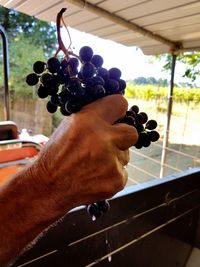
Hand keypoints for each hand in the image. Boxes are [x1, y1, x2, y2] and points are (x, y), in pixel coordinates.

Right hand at [30, 94, 137, 213]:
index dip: (118, 111)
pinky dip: (111, 174)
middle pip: (131, 132)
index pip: (120, 104)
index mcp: (88, 121)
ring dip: (113, 158)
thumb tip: (114, 114)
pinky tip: (94, 177)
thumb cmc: (56, 155)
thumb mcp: (69, 126)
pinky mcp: (117, 180)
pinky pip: (122, 172)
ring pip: (125, 155)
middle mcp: (103, 139)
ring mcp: (111, 162)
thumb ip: (93, 117)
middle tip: (108, 144)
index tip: (115, 118)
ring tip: (92, 164)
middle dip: (122, 137)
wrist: (47, 187)